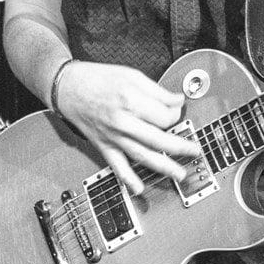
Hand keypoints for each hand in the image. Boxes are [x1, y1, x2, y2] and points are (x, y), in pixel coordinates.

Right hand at [51, 60, 201, 194]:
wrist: (68, 87)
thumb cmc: (98, 78)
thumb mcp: (132, 75)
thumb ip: (157, 90)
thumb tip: (178, 100)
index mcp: (130, 99)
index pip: (163, 115)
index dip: (176, 115)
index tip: (178, 113)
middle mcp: (122, 120)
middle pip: (157, 138)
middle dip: (180, 146)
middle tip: (195, 151)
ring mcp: (112, 136)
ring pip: (141, 155)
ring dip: (163, 166)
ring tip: (180, 174)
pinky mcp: (103, 145)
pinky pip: (116, 165)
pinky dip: (127, 178)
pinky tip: (139, 188)